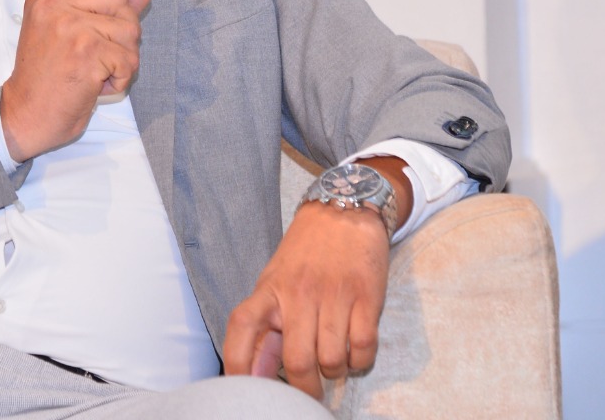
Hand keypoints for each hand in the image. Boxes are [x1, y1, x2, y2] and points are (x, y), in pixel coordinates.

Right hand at [0, 0, 150, 162]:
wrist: (24, 116)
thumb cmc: (46, 78)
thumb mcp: (68, 32)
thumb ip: (106, 7)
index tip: (99, 21)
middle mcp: (54, 5)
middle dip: (122, 30)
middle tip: (99, 53)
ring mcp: (70, 26)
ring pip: (130, 29)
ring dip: (123, 58)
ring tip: (96, 70)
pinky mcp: (87, 52)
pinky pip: (129, 60)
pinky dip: (120, 80)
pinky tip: (96, 85)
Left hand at [222, 157, 410, 398]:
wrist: (344, 210)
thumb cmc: (306, 252)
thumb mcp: (275, 280)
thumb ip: (267, 321)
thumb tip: (257, 371)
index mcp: (269, 289)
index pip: (242, 328)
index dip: (238, 364)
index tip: (245, 391)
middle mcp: (298, 293)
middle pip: (296, 360)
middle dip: (305, 389)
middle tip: (310, 394)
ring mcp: (333, 295)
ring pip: (332, 360)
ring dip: (335, 372)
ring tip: (334, 361)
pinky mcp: (366, 296)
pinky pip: (362, 348)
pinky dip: (360, 361)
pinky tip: (355, 351)